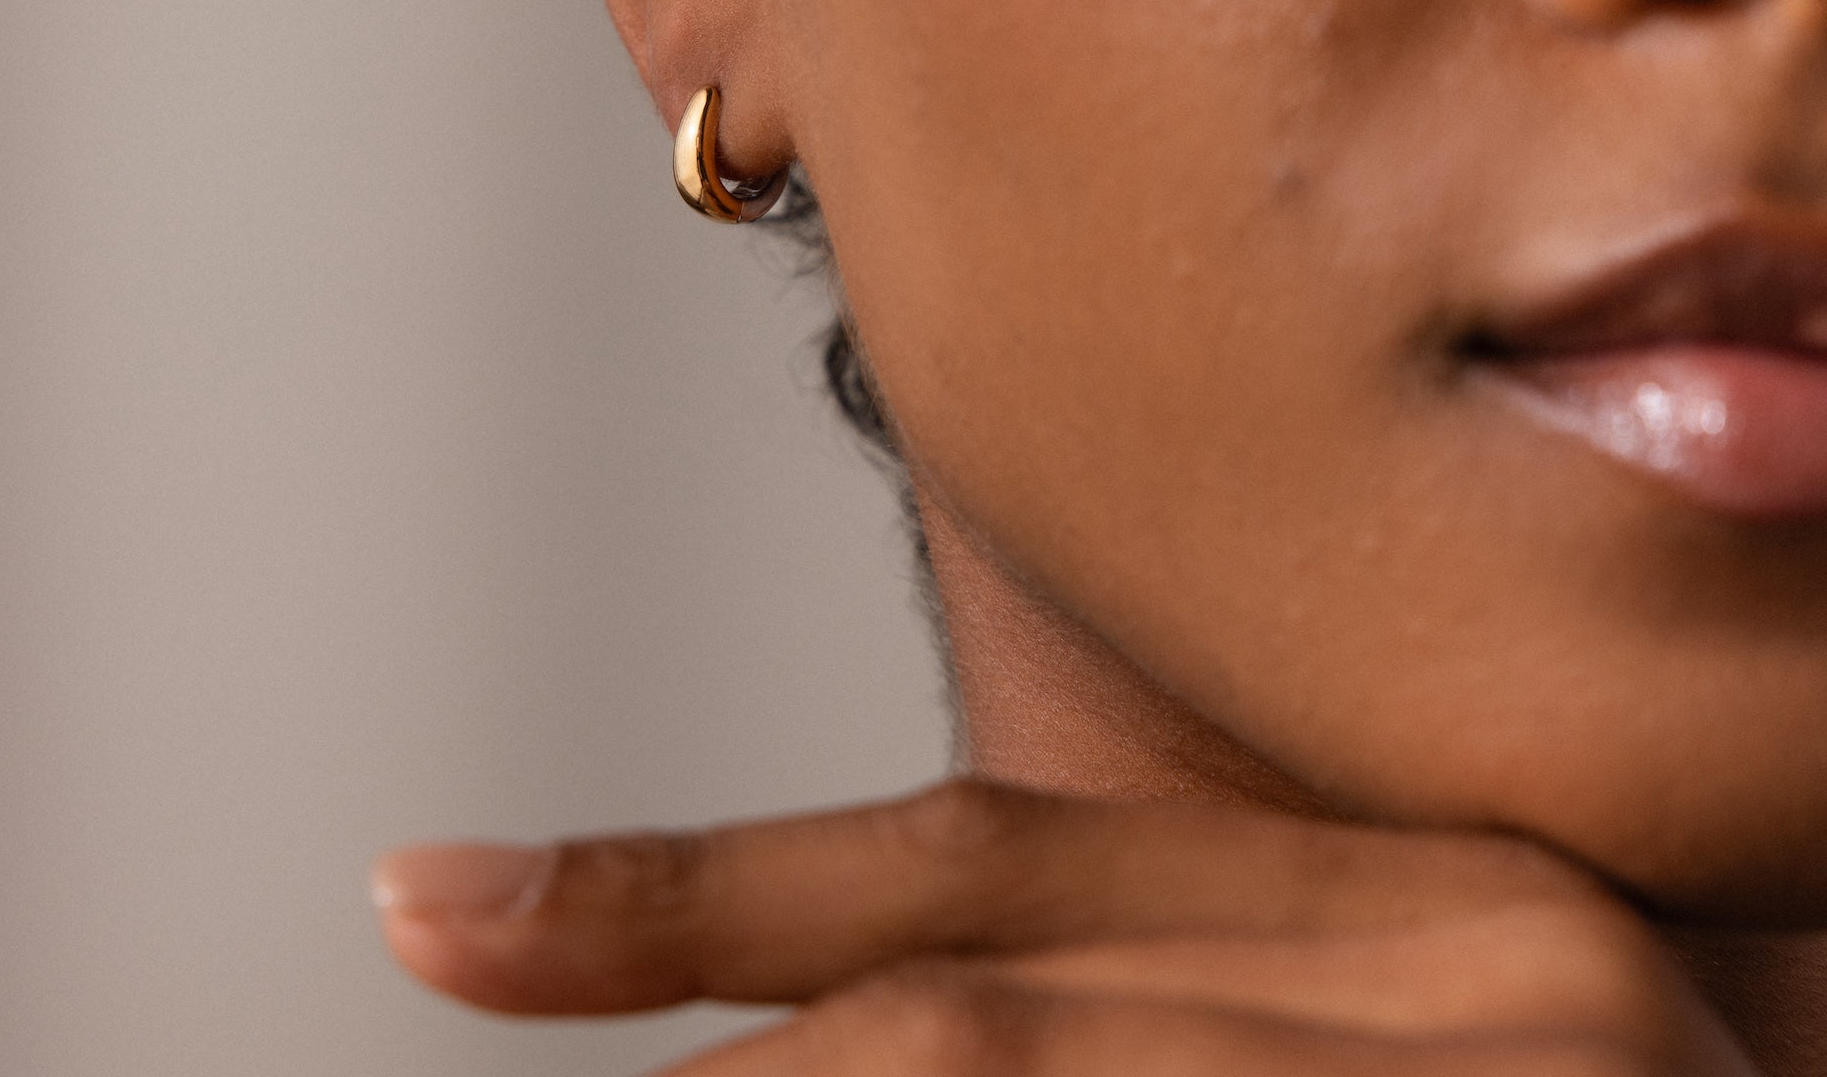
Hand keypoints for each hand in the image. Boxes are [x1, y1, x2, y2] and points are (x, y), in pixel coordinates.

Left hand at [374, 780, 1753, 1073]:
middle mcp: (1487, 976)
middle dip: (708, 1061)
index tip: (442, 904)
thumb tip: (857, 1039)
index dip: (692, 894)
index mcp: (1431, 898)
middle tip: (477, 965)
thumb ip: (1191, 1005)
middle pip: (972, 1018)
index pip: (987, 871)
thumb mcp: (1427, 1043)